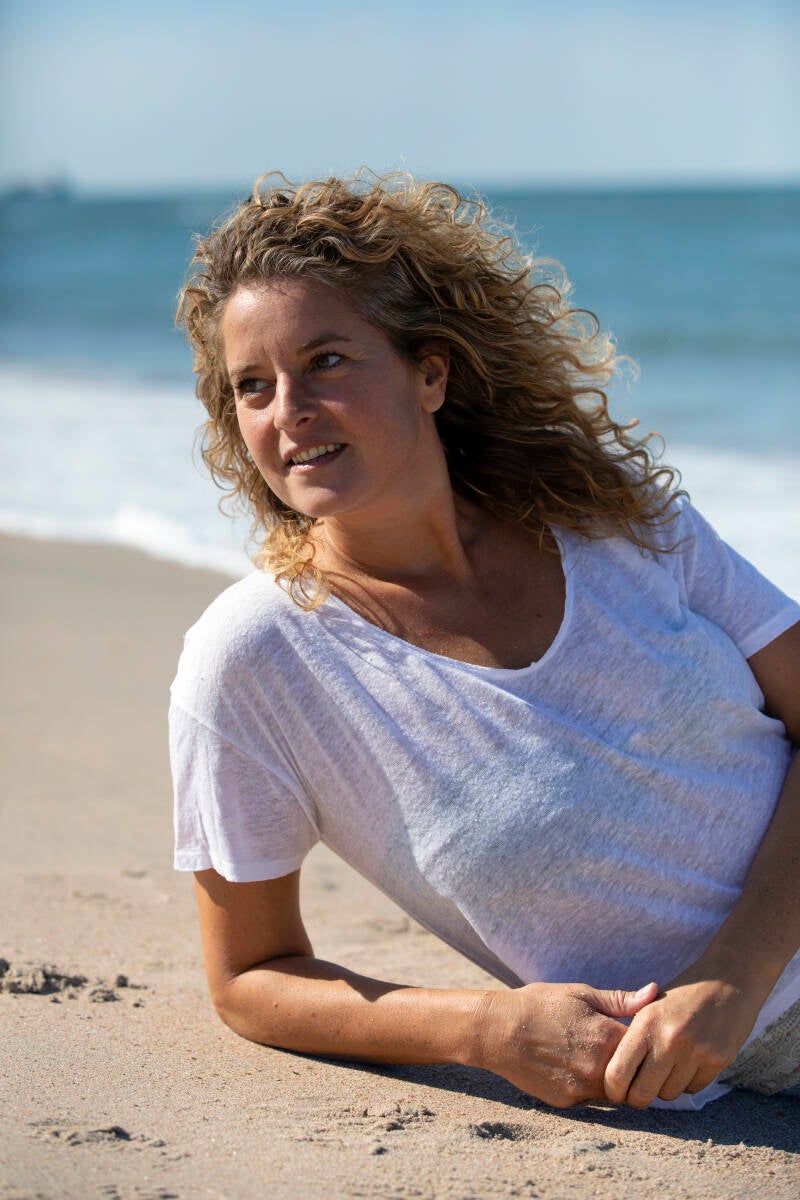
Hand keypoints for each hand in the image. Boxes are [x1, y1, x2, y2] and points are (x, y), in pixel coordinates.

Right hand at [472, 980, 658, 1107]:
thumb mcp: (580, 994)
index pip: (647, 1049)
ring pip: (613, 1091)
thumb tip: (655, 993)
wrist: (497, 1031)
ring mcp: (583, 1088)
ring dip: (612, 1078)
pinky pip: (589, 1097)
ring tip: (594, 1056)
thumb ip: (621, 1000)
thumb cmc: (539, 1004)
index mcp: (607, 1037)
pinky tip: (571, 1066)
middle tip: (618, 1050)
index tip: (638, 1034)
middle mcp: (599, 1068)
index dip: (645, 1041)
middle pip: (634, 1075)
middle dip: (632, 1064)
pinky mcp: (567, 1102)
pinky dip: (588, 1085)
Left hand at [603, 963, 763, 1107]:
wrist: (728, 980)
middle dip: (637, 1098)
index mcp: (646, 1021)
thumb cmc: (682, 995)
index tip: (616, 1090)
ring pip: (669, 1094)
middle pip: (642, 1093)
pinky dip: (687, 1082)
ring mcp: (697, 1050)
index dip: (613, 1089)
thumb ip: (632, 1035)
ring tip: (666, 1068)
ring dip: (664, 1087)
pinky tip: (688, 1063)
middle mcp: (670, 1038)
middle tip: (638, 1091)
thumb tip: (612, 1074)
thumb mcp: (650, 1005)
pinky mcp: (720, 1059)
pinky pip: (693, 1088)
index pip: (618, 1072)